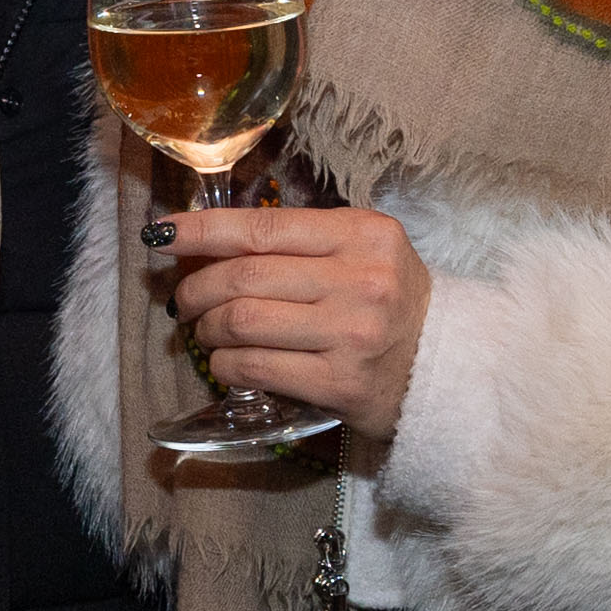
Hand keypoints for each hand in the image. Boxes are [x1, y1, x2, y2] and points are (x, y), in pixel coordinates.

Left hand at [162, 204, 435, 441]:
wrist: (448, 368)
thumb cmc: (391, 303)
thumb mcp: (360, 253)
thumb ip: (297, 243)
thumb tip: (207, 244)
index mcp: (362, 233)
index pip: (261, 227)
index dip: (201, 231)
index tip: (162, 235)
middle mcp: (360, 279)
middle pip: (244, 275)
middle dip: (196, 287)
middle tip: (182, 299)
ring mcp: (352, 333)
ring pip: (243, 321)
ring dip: (206, 327)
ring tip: (204, 331)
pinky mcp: (341, 383)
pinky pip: (257, 367)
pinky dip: (225, 364)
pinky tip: (223, 363)